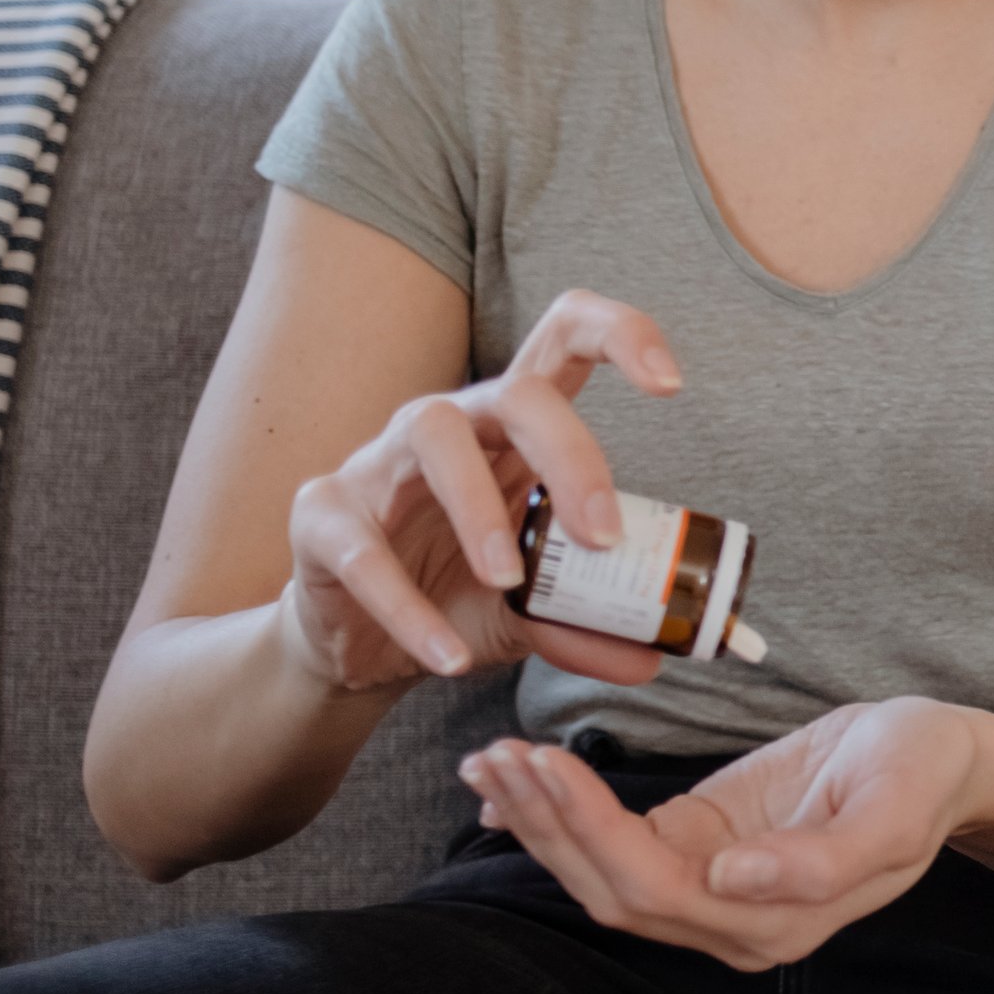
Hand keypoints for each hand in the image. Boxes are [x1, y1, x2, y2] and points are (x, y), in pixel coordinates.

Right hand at [280, 290, 682, 695]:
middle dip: (570, 454)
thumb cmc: (456, 595)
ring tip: (509, 585)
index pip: (564, 340)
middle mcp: (451, 427)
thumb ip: (587, 625)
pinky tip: (447, 657)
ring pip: (434, 434)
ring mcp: (380, 462)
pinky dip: (410, 609)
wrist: (358, 645)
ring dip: (480, 510)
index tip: (671, 385)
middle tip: (602, 538)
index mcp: (513, 431)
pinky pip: (362, 548)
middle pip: (516, 390)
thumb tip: (653, 657)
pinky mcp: (322, 515)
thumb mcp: (534, 614)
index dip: (620, 335)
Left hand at [457, 698, 984, 970]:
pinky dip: (560, 817)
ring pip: (600, 874)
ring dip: (539, 821)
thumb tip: (733, 881)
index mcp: (776, 924)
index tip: (545, 763)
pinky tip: (512, 790)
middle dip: (546, 825)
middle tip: (496, 755)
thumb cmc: (924, 773)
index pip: (653, 888)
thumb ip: (823, 861)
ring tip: (488, 761)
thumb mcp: (894, 808)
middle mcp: (732, 923)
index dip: (589, 833)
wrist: (943, 758)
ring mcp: (712, 890)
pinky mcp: (700, 847)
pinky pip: (615, 846)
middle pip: (610, 888)